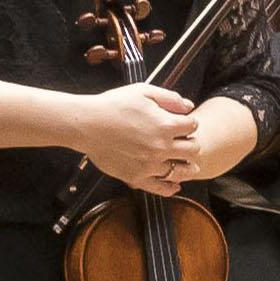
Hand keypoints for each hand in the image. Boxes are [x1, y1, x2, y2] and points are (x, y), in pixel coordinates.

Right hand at [80, 82, 204, 194]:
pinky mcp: (136, 178)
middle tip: (185, 142)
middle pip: (192, 150)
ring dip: (186, 166)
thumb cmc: (113, 104)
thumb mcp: (143, 91)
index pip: (193, 126)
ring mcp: (149, 165)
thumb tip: (189, 106)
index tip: (183, 122)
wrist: (86, 124)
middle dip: (191, 143)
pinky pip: (160, 188)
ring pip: (181, 171)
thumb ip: (170, 98)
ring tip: (188, 165)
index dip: (190, 122)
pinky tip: (175, 185)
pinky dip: (171, 188)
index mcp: (166, 125)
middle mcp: (162, 147)